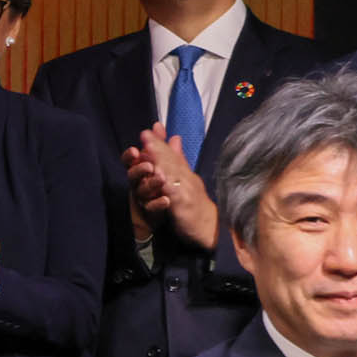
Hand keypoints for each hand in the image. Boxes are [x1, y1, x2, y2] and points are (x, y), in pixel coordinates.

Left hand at [127, 124, 217, 247]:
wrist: (210, 228)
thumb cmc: (195, 204)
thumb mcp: (186, 180)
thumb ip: (179, 160)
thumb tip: (174, 138)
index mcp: (185, 173)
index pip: (171, 155)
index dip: (160, 142)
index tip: (150, 129)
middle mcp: (187, 179)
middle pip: (171, 160)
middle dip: (158, 146)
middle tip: (146, 134)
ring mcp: (187, 191)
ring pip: (173, 174)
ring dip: (161, 161)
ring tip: (149, 150)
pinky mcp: (185, 206)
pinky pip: (175, 195)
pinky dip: (168, 186)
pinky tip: (159, 178)